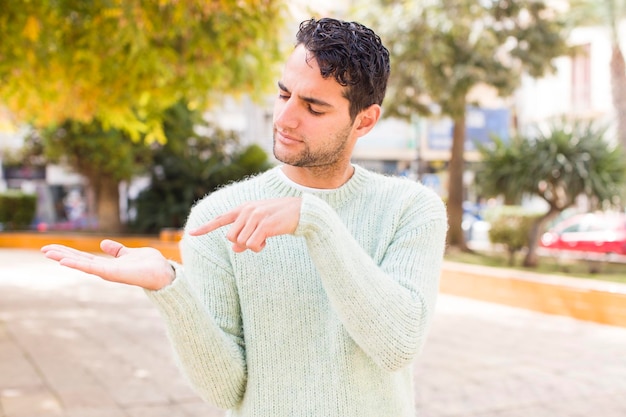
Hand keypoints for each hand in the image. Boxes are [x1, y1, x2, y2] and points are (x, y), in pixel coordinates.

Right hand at [41, 239, 174, 290]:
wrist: (164, 273)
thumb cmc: (150, 264)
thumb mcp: (130, 253)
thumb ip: (117, 250)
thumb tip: (104, 243)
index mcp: (108, 264)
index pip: (85, 257)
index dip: (69, 252)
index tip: (53, 247)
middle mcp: (105, 270)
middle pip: (79, 261)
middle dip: (62, 254)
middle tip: (43, 249)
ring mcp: (108, 272)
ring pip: (82, 264)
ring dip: (65, 258)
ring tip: (48, 252)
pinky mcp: (113, 273)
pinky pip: (92, 268)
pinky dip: (78, 264)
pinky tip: (64, 260)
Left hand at [189, 197, 301, 252]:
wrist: (302, 211)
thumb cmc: (281, 218)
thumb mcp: (261, 225)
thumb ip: (246, 234)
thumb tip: (234, 249)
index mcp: (244, 208)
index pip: (221, 219)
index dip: (206, 227)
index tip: (191, 234)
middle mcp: (247, 210)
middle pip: (231, 237)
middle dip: (242, 243)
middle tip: (257, 241)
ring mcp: (255, 217)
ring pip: (241, 243)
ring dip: (253, 246)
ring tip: (264, 239)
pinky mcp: (264, 226)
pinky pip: (252, 245)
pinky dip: (258, 248)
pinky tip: (267, 242)